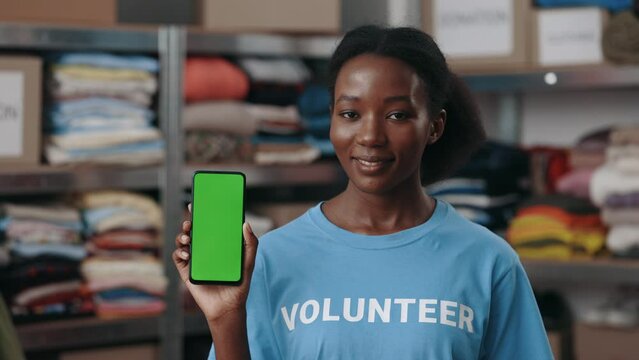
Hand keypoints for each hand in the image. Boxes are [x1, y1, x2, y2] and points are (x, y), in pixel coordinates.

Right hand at [173, 203, 258, 323]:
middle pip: (193, 231)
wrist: (228, 307)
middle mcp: (205, 250)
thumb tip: (245, 223)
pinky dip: (179, 252)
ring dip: (182, 236)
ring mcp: (195, 260)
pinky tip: (186, 252)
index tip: (199, 204)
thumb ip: (250, 244)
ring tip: (188, 238)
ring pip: (183, 242)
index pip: (209, 226)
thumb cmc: (239, 285)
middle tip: (191, 221)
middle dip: (189, 223)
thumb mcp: (248, 262)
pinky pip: (178, 258)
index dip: (203, 214)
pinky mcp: (187, 272)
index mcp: (218, 245)